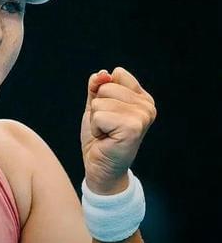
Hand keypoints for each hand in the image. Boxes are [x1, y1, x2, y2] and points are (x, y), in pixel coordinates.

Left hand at [80, 67, 156, 193]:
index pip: (117, 74)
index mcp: (142, 98)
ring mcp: (142, 116)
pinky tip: (105, 139)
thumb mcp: (96, 108)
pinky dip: (96, 128)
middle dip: (97, 108)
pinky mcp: (133, 128)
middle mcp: (147, 106)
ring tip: (105, 134)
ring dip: (96, 120)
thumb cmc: (100, 139)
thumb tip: (101, 73)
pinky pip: (99, 116)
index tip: (109, 114)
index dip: (102, 94)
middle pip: (106, 87)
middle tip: (105, 127)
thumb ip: (97, 88)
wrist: (101, 169)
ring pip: (100, 101)